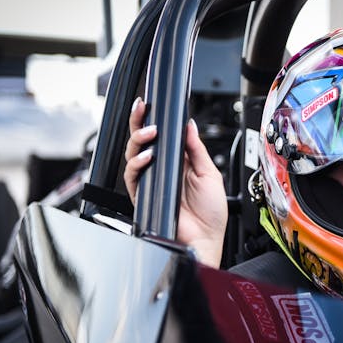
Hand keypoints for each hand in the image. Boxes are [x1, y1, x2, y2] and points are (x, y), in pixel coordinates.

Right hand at [124, 97, 227, 267]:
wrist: (205, 238)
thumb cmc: (211, 212)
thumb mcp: (209, 173)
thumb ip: (197, 149)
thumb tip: (188, 125)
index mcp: (178, 162)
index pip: (161, 136)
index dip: (153, 120)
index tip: (151, 104)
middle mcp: (161, 170)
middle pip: (142, 141)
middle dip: (138, 122)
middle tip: (142, 109)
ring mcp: (151, 181)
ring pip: (132, 154)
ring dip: (138, 140)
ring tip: (150, 134)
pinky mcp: (143, 194)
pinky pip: (132, 175)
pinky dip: (137, 163)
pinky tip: (148, 156)